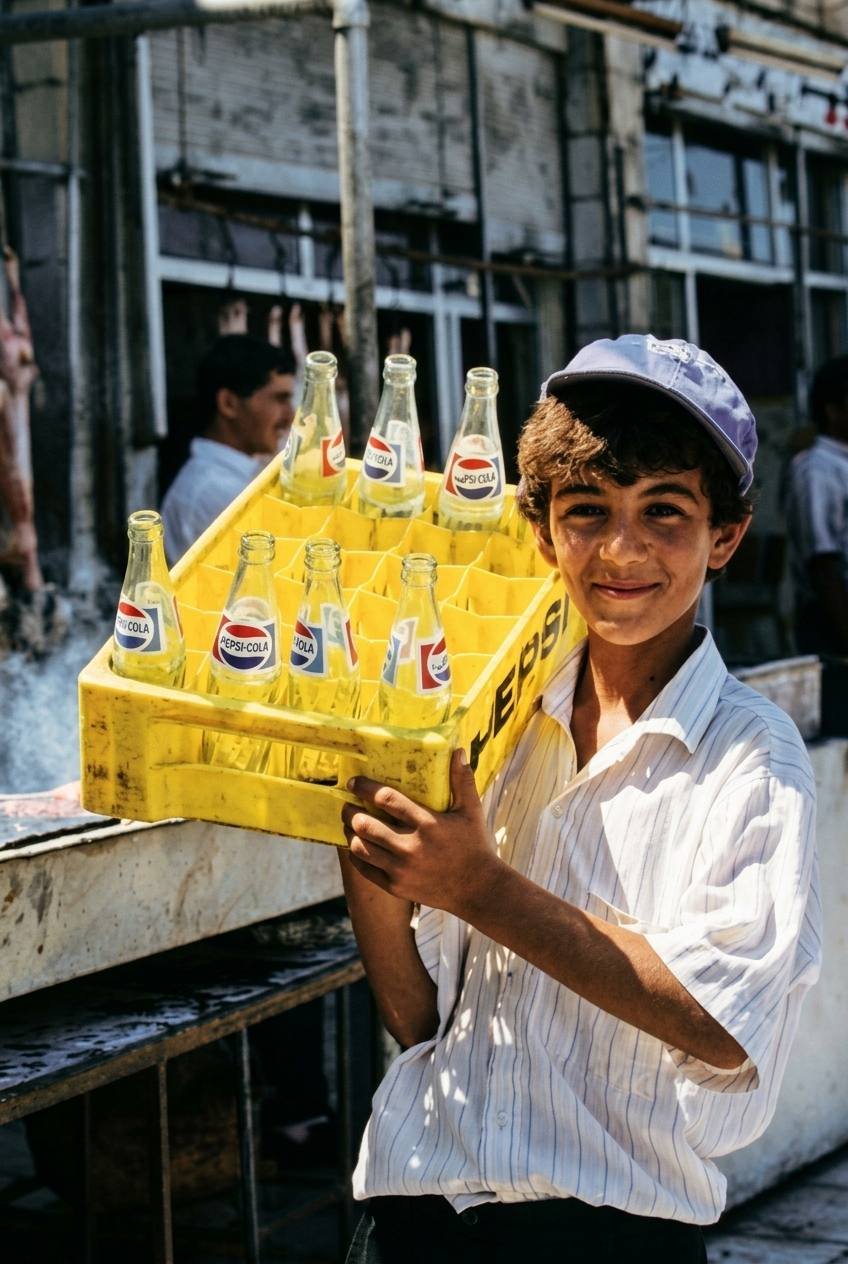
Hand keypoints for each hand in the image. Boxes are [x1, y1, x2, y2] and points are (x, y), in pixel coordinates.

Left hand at [341, 749, 501, 917]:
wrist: (478, 889)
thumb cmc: (474, 845)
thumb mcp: (471, 811)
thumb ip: (462, 781)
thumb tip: (458, 750)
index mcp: (427, 824)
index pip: (386, 800)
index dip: (365, 788)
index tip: (353, 782)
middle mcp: (410, 846)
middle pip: (365, 824)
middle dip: (350, 811)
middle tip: (347, 805)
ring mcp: (401, 869)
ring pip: (360, 847)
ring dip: (350, 833)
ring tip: (350, 824)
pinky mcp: (396, 886)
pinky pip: (365, 869)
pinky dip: (356, 855)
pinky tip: (357, 846)